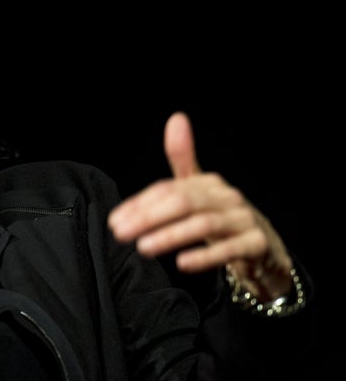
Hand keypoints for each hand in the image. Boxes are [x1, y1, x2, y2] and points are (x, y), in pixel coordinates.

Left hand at [108, 111, 292, 299]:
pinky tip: (182, 263)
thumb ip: (182, 159)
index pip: (168, 189)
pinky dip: (206, 256)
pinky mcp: (257, 244)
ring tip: (143, 247)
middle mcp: (227, 197)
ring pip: (205, 224)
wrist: (266, 249)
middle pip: (183, 202)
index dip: (140, 204)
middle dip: (148, 217)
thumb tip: (177, 117)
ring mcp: (244, 219)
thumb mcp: (200, 190)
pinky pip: (231, 249)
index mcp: (208, 183)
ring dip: (171, 235)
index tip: (114, 221)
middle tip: (121, 233)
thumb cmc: (223, 217)